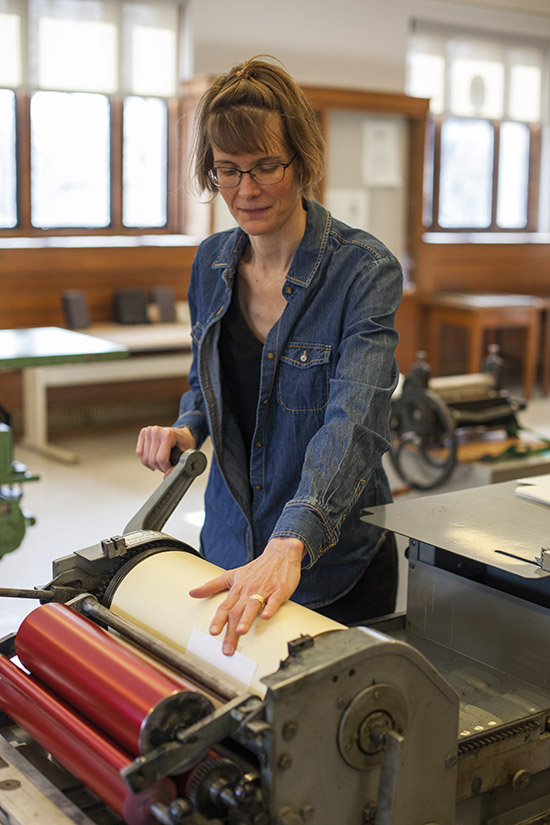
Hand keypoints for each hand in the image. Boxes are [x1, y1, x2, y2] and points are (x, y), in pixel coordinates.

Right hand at [136, 425, 195, 473]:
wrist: (182, 434)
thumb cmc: (184, 444)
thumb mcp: (185, 456)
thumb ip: (176, 467)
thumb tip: (166, 476)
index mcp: (168, 435)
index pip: (161, 459)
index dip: (166, 468)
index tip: (171, 468)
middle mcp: (156, 431)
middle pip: (152, 460)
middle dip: (159, 467)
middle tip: (166, 466)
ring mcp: (149, 431)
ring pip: (145, 458)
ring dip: (152, 465)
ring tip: (161, 462)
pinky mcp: (143, 433)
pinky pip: (139, 453)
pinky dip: (146, 460)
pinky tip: (153, 460)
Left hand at [189, 537, 305, 655]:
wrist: (280, 554)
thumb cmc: (256, 568)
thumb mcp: (232, 575)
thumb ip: (212, 586)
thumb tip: (192, 593)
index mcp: (237, 588)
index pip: (225, 606)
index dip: (218, 620)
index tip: (213, 633)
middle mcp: (248, 590)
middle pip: (237, 611)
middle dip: (231, 631)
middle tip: (227, 648)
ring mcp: (264, 590)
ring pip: (253, 605)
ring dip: (246, 619)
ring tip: (241, 632)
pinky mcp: (279, 590)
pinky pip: (274, 600)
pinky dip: (270, 608)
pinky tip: (266, 617)